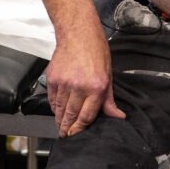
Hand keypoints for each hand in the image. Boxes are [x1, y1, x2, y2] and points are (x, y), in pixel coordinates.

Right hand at [45, 13, 125, 136]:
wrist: (78, 32)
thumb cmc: (95, 50)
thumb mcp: (108, 75)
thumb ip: (109, 100)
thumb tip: (117, 116)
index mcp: (96, 87)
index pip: (86, 117)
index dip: (80, 129)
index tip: (77, 135)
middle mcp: (79, 86)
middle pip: (71, 116)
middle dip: (68, 129)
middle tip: (66, 135)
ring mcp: (64, 83)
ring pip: (59, 110)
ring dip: (60, 120)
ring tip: (61, 125)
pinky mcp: (52, 78)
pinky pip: (52, 99)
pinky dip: (54, 106)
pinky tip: (58, 109)